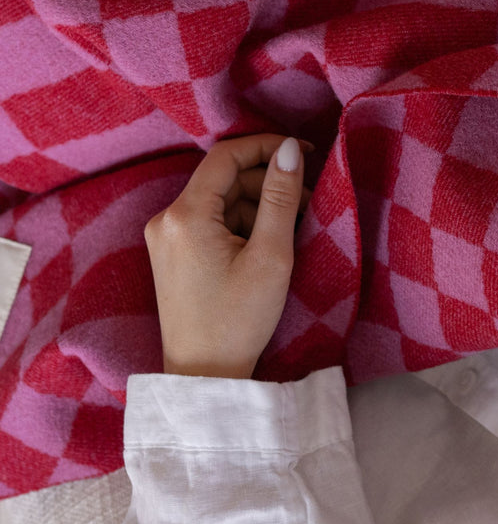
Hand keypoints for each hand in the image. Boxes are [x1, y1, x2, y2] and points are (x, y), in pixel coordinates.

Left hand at [144, 134, 310, 378]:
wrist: (203, 376)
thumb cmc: (239, 320)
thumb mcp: (270, 256)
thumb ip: (280, 197)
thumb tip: (291, 149)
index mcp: (185, 215)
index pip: (226, 156)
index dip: (267, 146)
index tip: (304, 154)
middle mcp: (166, 219)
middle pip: (224, 179)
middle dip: (267, 184)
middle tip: (307, 203)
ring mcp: (165, 237)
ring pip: (220, 200)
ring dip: (257, 206)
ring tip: (290, 230)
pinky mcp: (172, 254)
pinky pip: (210, 221)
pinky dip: (241, 224)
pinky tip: (266, 245)